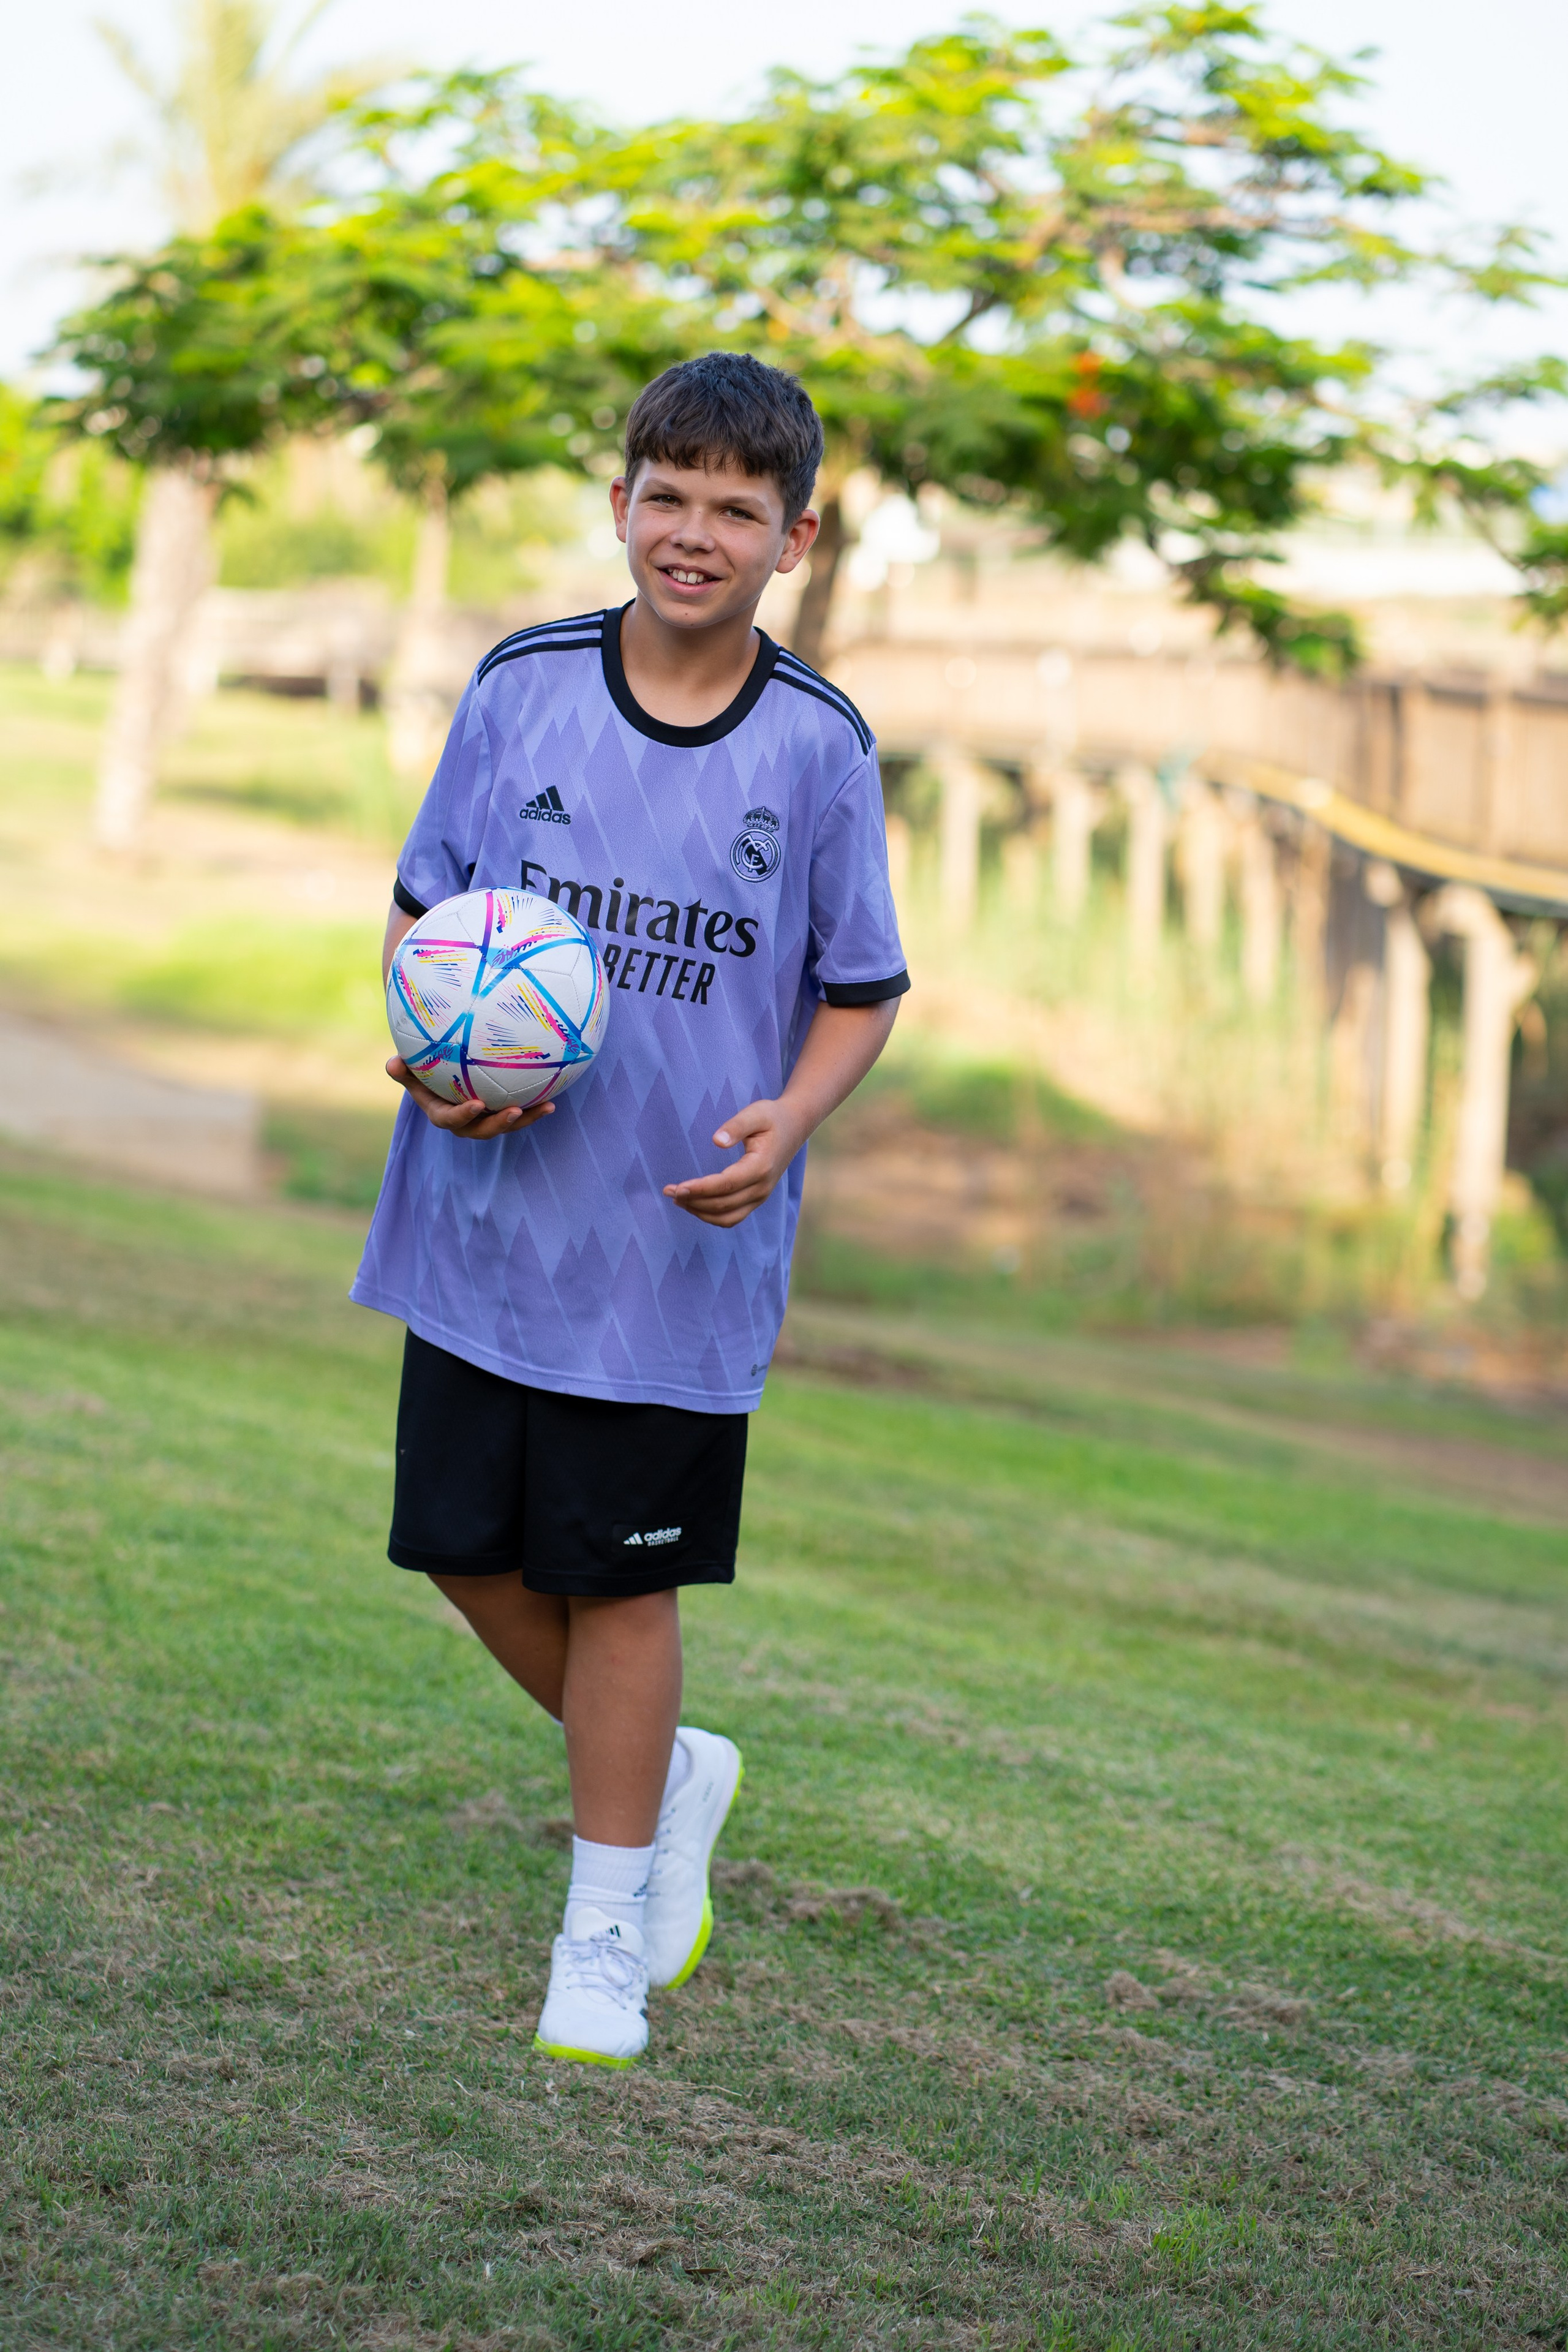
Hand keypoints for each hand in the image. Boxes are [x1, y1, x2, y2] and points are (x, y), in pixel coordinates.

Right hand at [387, 1056, 555, 1140]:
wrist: (442, 1076)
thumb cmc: (424, 1070)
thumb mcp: (412, 1070)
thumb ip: (404, 1070)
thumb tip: (392, 1062)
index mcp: (442, 1114)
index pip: (451, 1120)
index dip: (464, 1115)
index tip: (476, 1104)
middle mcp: (466, 1122)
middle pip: (483, 1129)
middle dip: (499, 1123)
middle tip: (514, 1111)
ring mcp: (486, 1119)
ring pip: (506, 1124)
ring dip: (527, 1118)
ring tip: (547, 1107)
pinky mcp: (501, 1111)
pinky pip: (519, 1112)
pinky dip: (534, 1108)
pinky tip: (554, 1098)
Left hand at [664, 1098, 804, 1228]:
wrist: (794, 1126)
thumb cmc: (772, 1117)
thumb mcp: (756, 1113)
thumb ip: (736, 1126)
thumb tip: (716, 1141)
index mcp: (761, 1167)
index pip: (726, 1185)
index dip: (700, 1188)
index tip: (677, 1187)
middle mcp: (762, 1187)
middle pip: (723, 1204)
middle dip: (693, 1200)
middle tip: (668, 1191)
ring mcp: (761, 1196)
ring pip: (727, 1217)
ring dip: (699, 1212)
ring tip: (677, 1199)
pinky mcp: (756, 1199)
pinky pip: (732, 1217)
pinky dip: (711, 1216)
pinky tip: (694, 1204)